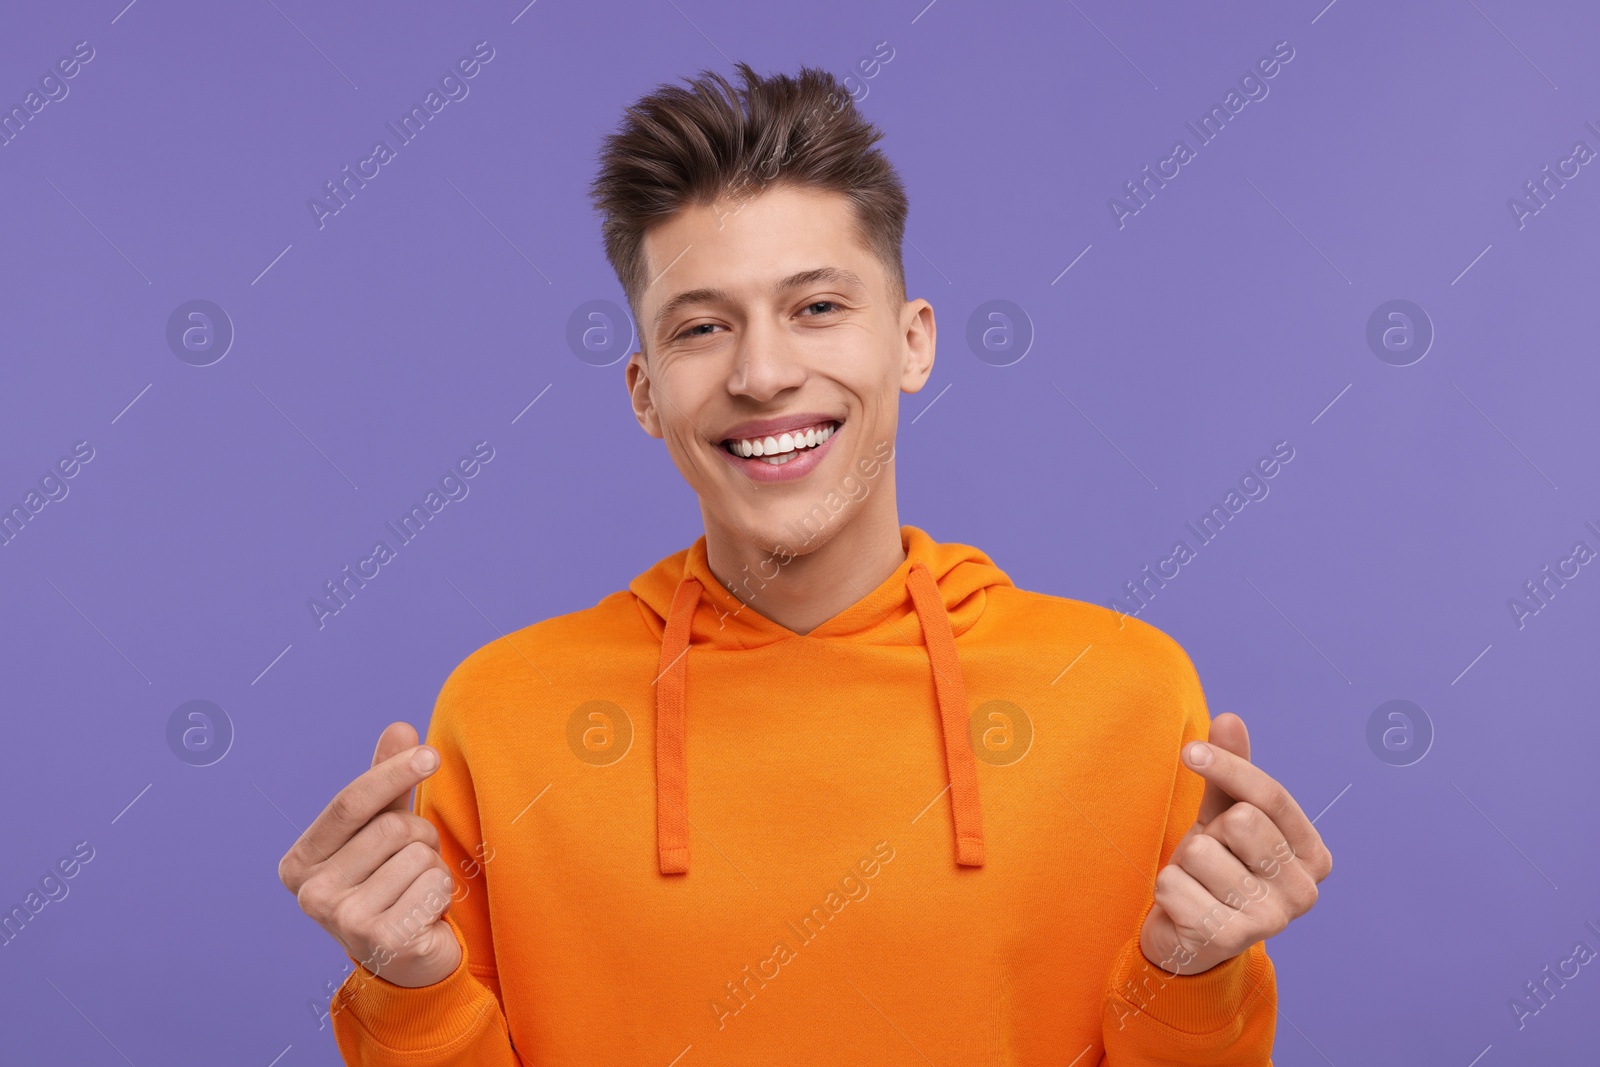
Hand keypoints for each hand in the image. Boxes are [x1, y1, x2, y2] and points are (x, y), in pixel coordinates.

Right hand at [277, 722, 462, 987]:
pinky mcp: (381, 941)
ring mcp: (342, 922)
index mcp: (299, 863)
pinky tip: (426, 914)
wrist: (409, 960)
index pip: (350, 802)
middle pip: (392, 827)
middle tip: (415, 863)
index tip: (431, 753)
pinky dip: (443, 891)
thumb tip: (401, 728)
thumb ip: (388, 782)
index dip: (393, 772)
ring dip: (434, 867)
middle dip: (420, 836)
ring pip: (418, 855)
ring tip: (417, 891)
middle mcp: (310, 895)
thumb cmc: (392, 883)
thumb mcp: (384, 827)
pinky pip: (435, 884)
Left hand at [1138, 713, 1331, 974]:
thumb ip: (1231, 771)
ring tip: (1197, 883)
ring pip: (1202, 852)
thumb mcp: (1224, 814)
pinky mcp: (1230, 940)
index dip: (1227, 766)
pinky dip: (1167, 889)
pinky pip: (1175, 885)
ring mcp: (1271, 920)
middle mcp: (1304, 891)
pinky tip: (1183, 906)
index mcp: (1314, 855)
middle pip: (1240, 821)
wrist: (1190, 936)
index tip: (1190, 751)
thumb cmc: (1216, 866)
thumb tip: (1229, 718)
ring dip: (1185, 863)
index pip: (1269, 795)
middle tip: (1210, 858)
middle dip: (1209, 832)